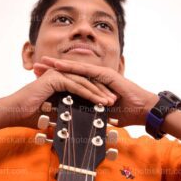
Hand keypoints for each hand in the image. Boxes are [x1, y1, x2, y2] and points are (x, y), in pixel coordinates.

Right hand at [0, 67, 116, 130]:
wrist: (15, 112)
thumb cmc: (32, 114)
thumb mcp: (56, 111)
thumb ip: (68, 109)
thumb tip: (81, 119)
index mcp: (62, 80)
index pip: (84, 86)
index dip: (97, 94)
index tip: (108, 104)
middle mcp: (61, 74)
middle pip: (87, 82)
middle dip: (101, 92)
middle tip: (114, 101)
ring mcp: (58, 74)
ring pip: (84, 82)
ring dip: (98, 92)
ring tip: (110, 102)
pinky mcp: (55, 78)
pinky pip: (76, 85)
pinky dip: (88, 93)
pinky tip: (98, 100)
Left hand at [35, 56, 158, 126]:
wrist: (143, 110)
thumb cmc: (126, 112)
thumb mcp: (102, 112)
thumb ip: (91, 110)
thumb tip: (80, 118)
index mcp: (94, 84)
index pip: (72, 78)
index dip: (56, 76)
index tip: (40, 76)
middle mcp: (96, 76)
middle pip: (71, 70)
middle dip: (53, 67)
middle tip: (36, 64)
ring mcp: (102, 74)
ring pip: (77, 68)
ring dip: (60, 64)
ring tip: (44, 62)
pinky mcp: (107, 75)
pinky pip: (88, 71)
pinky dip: (74, 68)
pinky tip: (61, 66)